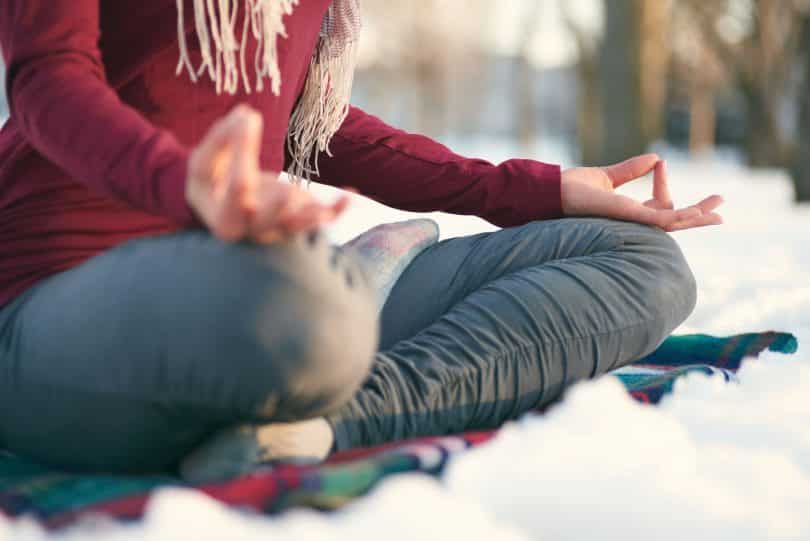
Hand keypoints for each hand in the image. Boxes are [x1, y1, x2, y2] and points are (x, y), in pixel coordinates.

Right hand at [186, 105, 348, 242]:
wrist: (225, 205)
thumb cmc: (213, 182)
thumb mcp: (206, 162)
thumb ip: (222, 138)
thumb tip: (245, 113)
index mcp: (224, 218)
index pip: (237, 188)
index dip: (242, 152)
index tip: (249, 117)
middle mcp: (253, 230)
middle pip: (265, 220)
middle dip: (276, 209)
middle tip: (285, 196)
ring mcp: (279, 228)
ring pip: (296, 226)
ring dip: (310, 217)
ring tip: (323, 210)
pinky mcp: (299, 219)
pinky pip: (321, 219)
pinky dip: (336, 210)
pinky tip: (350, 195)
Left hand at [561, 154, 722, 231]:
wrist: (556, 192)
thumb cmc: (573, 189)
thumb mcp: (608, 177)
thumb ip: (631, 170)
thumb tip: (655, 157)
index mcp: (629, 213)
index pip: (659, 204)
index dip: (664, 184)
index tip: (660, 163)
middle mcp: (632, 221)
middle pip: (673, 221)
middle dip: (698, 215)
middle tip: (721, 209)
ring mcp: (631, 221)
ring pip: (672, 224)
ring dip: (696, 218)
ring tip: (718, 214)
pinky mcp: (628, 217)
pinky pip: (659, 219)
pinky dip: (678, 216)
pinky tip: (696, 213)